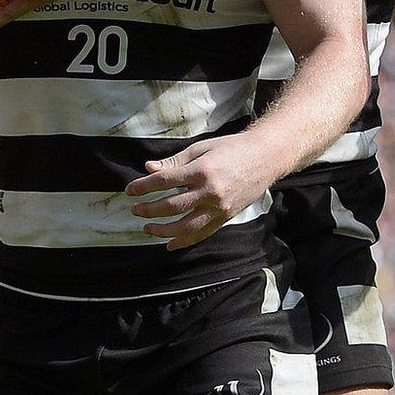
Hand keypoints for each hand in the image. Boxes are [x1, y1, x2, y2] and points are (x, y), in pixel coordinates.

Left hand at [126, 135, 278, 250]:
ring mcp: (219, 207)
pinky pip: (202, 233)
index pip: (164, 181)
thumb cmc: (231, 149)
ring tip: (148, 229)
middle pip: (171, 206)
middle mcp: (210, 192)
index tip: (130, 190)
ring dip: (163, 231)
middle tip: (135, 211)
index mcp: (202, 170)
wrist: (265, 158)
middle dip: (149, 210)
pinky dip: (185, 241)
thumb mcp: (201, 149)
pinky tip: (170, 244)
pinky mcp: (226, 217)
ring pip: (185, 226)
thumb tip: (149, 168)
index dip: (144, 187)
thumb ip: (175, 162)